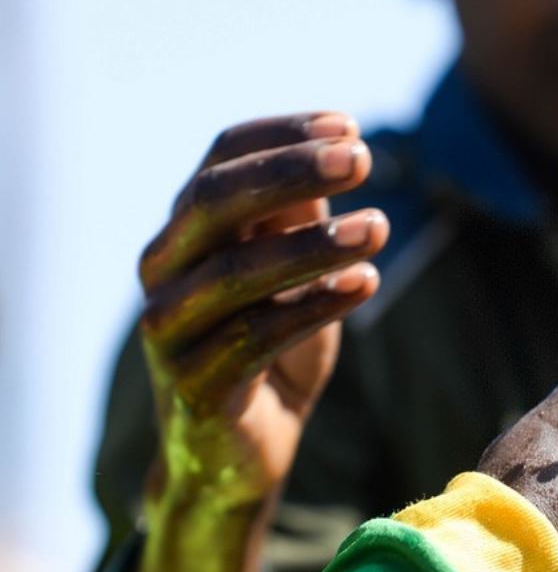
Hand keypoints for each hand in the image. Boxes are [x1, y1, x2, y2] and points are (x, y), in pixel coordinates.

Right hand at [137, 112, 388, 509]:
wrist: (239, 446)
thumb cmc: (270, 343)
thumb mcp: (292, 268)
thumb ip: (301, 214)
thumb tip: (341, 144)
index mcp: (186, 229)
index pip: (220, 158)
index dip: (281, 134)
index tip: (348, 125)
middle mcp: (163, 268)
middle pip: (213, 200)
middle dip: (290, 172)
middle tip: (362, 159)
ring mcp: (169, 328)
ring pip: (235, 272)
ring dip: (314, 245)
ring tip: (380, 226)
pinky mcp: (193, 385)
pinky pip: (252, 337)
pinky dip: (314, 306)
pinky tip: (367, 283)